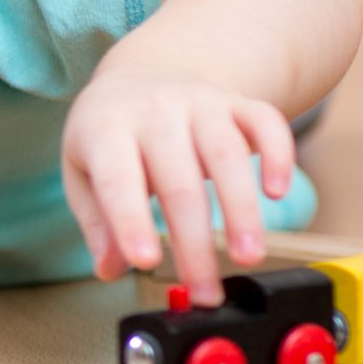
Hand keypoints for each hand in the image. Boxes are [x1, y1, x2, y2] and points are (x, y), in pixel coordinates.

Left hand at [60, 68, 296, 305]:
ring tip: (247, 257)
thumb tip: (110, 268)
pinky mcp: (238, 103)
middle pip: (179, 180)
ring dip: (241, 210)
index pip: (118, 179)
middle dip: (195, 242)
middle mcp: (155, 111)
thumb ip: (96, 222)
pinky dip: (278, 155)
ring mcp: (200, 102)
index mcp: (106, 128)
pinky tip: (276, 191)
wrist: (144, 71)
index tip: (146, 262)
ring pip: (226, 154)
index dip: (131, 221)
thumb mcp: (84, 169)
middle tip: (205, 292)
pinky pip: (266, 122)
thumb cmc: (110, 133)